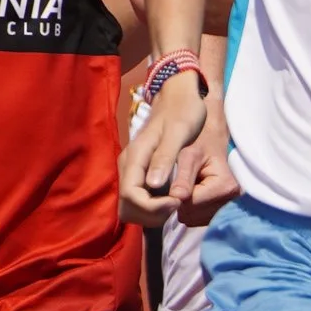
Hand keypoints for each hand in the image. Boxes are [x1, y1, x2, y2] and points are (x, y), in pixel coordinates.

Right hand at [119, 69, 206, 225]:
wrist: (180, 96)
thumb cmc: (184, 112)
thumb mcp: (179, 132)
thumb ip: (165, 157)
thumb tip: (153, 184)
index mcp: (135, 157)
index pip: (130, 196)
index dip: (152, 208)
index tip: (176, 201)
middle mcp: (128, 166)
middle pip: (126, 207)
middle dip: (151, 214)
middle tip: (176, 204)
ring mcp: (132, 171)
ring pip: (131, 207)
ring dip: (152, 214)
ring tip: (175, 202)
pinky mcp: (139, 174)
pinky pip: (139, 200)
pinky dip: (154, 207)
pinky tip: (171, 198)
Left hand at [170, 91, 241, 223]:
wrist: (211, 135)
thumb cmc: (199, 139)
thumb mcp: (188, 153)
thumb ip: (182, 176)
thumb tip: (176, 198)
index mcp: (225, 186)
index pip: (190, 205)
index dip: (175, 195)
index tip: (171, 178)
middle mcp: (231, 200)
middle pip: (192, 215)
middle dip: (179, 200)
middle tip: (177, 178)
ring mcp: (227, 206)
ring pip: (193, 219)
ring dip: (183, 204)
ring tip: (184, 182)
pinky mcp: (221, 208)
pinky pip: (197, 217)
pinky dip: (188, 206)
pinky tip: (189, 189)